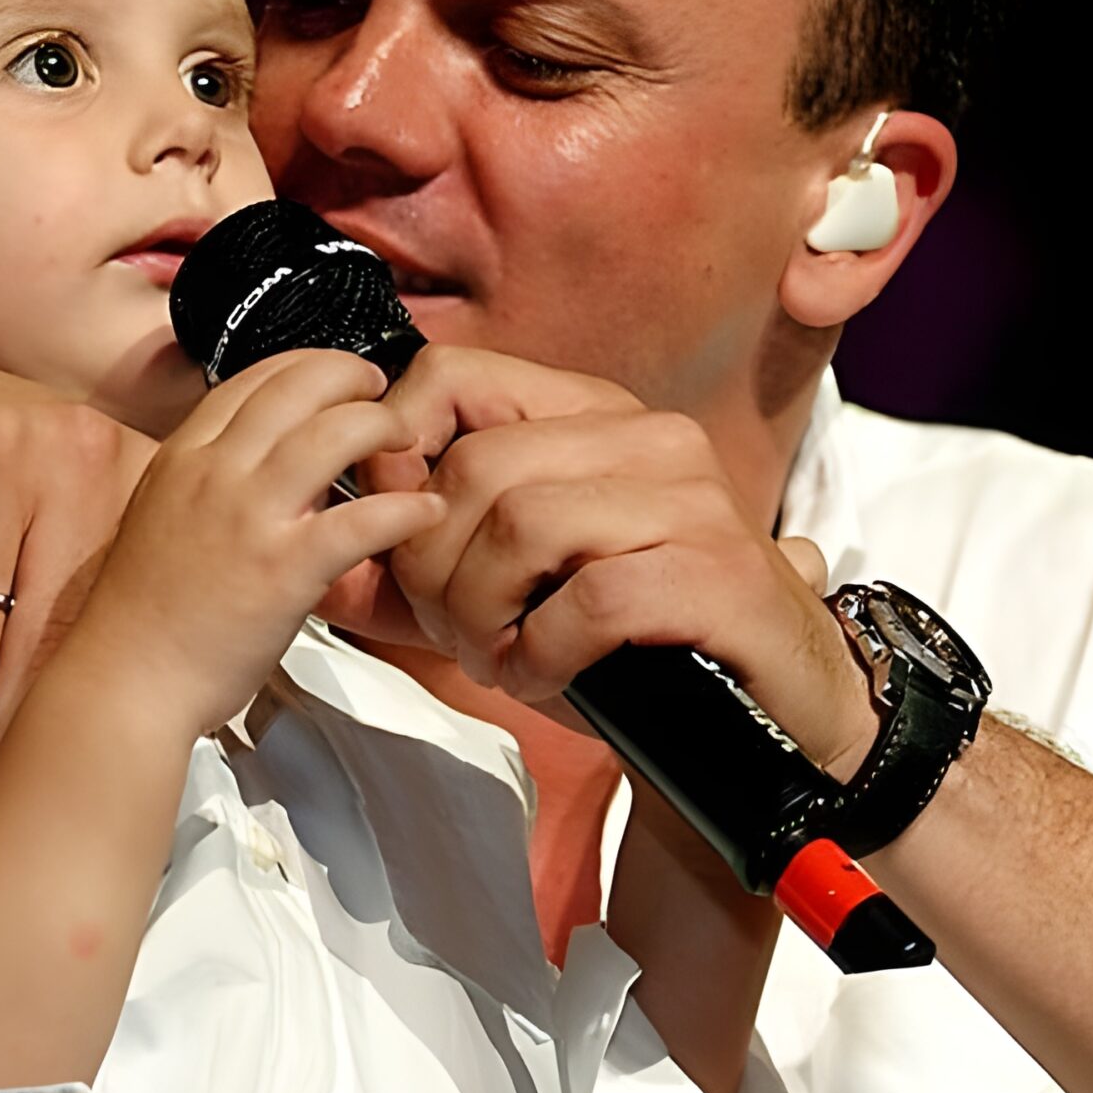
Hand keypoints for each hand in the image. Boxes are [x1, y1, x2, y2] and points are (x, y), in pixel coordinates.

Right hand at [64, 350, 447, 738]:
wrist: (127, 681)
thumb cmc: (145, 615)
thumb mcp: (162, 516)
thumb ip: (211, 480)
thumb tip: (264, 461)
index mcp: (184, 456)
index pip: (255, 376)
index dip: (310, 363)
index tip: (338, 373)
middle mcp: (216, 472)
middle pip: (300, 385)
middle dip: (353, 375)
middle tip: (382, 391)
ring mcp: (250, 517)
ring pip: (336, 432)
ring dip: (384, 424)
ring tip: (407, 440)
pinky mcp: (285, 569)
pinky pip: (361, 520)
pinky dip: (405, 509)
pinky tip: (426, 511)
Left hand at [365, 345, 870, 772]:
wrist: (768, 716)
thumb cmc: (634, 647)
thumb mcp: (511, 598)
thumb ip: (416, 578)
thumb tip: (324, 565)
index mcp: (592, 417)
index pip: (452, 376)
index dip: (396, 453)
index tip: (395, 534)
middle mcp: (646, 438)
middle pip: (473, 468)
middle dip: (435, 569)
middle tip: (457, 630)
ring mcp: (689, 498)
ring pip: (521, 525)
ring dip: (484, 615)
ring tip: (501, 656)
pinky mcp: (715, 570)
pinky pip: (586, 600)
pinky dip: (542, 654)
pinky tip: (545, 677)